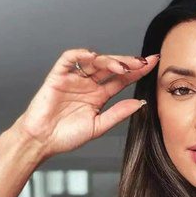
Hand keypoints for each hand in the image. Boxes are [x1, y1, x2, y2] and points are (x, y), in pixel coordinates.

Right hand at [14, 48, 159, 158]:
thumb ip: (118, 113)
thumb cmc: (66, 136)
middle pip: (111, 67)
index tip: (153, 63)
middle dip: (128, 62)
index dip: (137, 71)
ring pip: (95, 61)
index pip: (122, 79)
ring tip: (122, 66)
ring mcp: (74, 79)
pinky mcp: (58, 76)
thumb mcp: (99, 126)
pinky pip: (70, 59)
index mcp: (99, 96)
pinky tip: (94, 57)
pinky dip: (81, 54)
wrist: (41, 141)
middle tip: (143, 61)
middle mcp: (88, 84)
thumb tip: (140, 103)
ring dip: (109, 60)